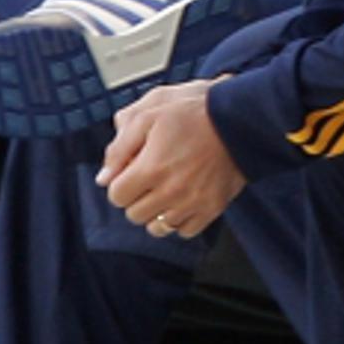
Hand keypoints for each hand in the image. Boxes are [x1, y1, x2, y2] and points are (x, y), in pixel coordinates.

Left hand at [96, 78, 246, 238]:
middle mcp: (171, 191)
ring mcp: (193, 203)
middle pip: (135, 215)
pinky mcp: (212, 208)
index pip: (117, 196)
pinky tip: (184, 201)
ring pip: (159, 227)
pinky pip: (186, 231)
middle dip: (136, 198)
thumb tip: (104, 178)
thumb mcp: (148, 114)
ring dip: (157, 212)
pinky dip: (181, 220)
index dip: (120, 183)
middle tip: (150, 180)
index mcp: (151, 168)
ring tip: (167, 192)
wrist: (239, 119)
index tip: (132, 172)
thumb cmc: (194, 112)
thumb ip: (119, 147)